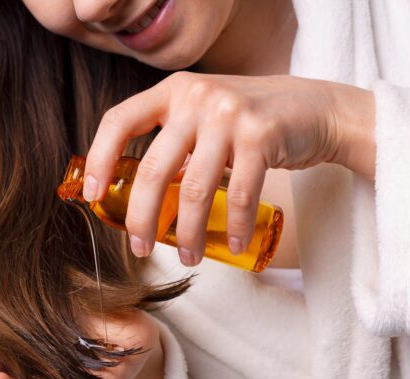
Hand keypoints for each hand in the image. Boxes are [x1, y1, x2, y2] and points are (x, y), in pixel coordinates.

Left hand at [82, 72, 374, 264]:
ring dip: (188, 232)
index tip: (93, 195)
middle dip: (142, 217)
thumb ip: (173, 142)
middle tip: (140, 247)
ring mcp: (229, 114)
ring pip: (194, 189)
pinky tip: (230, 244)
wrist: (315, 108)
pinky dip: (233, 226)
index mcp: (174, 91)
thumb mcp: (204, 116)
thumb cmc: (249, 122)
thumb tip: (137, 195)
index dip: (100, 159)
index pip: (119, 120)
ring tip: (188, 257)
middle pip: (153, 168)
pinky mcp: (261, 134)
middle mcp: (196, 97)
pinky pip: (240, 194)